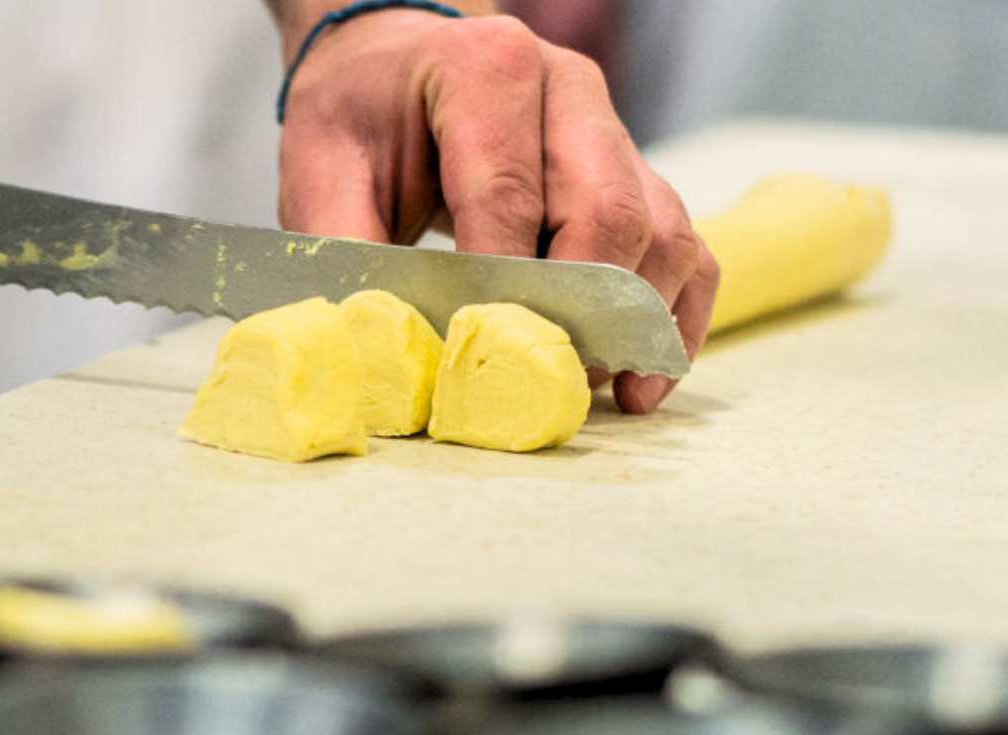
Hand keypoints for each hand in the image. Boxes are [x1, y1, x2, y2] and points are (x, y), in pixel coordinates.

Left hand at [276, 11, 716, 411]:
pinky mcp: (636, 173)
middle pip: (608, 210)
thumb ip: (342, 250)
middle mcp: (568, 90)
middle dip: (580, 311)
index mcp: (487, 70)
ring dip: (638, 321)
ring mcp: (612, 129)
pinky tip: (645, 377)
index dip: (501, 287)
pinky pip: (687, 244)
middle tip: (543, 381)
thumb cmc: (360, 120)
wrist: (394, 71)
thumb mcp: (321, 171)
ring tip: (605, 391)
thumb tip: (368, 345)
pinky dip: (674, 314)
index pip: (510, 194)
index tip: (482, 358)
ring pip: (660, 229)